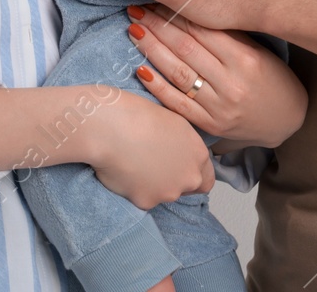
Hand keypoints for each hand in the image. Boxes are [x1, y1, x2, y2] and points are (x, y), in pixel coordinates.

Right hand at [82, 86, 214, 208]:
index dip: (191, 170)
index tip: (177, 165)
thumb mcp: (172, 121)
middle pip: (187, 187)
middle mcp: (189, 177)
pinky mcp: (146, 202)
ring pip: (164, 194)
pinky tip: (123, 170)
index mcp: (198, 154)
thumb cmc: (138, 113)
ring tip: (134, 163)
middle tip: (154, 163)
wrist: (110, 126)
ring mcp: (168, 192)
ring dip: (153, 184)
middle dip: (174, 179)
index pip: (206, 176)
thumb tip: (179, 152)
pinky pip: (142, 198)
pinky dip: (134, 189)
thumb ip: (183, 143)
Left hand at [126, 4, 306, 146]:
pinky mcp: (210, 125)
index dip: (176, 12)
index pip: (203, 30)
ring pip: (178, 73)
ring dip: (152, 50)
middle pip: (186, 48)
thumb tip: (189, 9)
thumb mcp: (258, 51)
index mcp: (246, 59)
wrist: (286, 121)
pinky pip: (177, 104)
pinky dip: (157, 86)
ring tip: (134, 31)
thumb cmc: (273, 79)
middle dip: (157, 26)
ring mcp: (220, 107)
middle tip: (136, 9)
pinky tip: (140, 69)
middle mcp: (232, 83)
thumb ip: (228, 35)